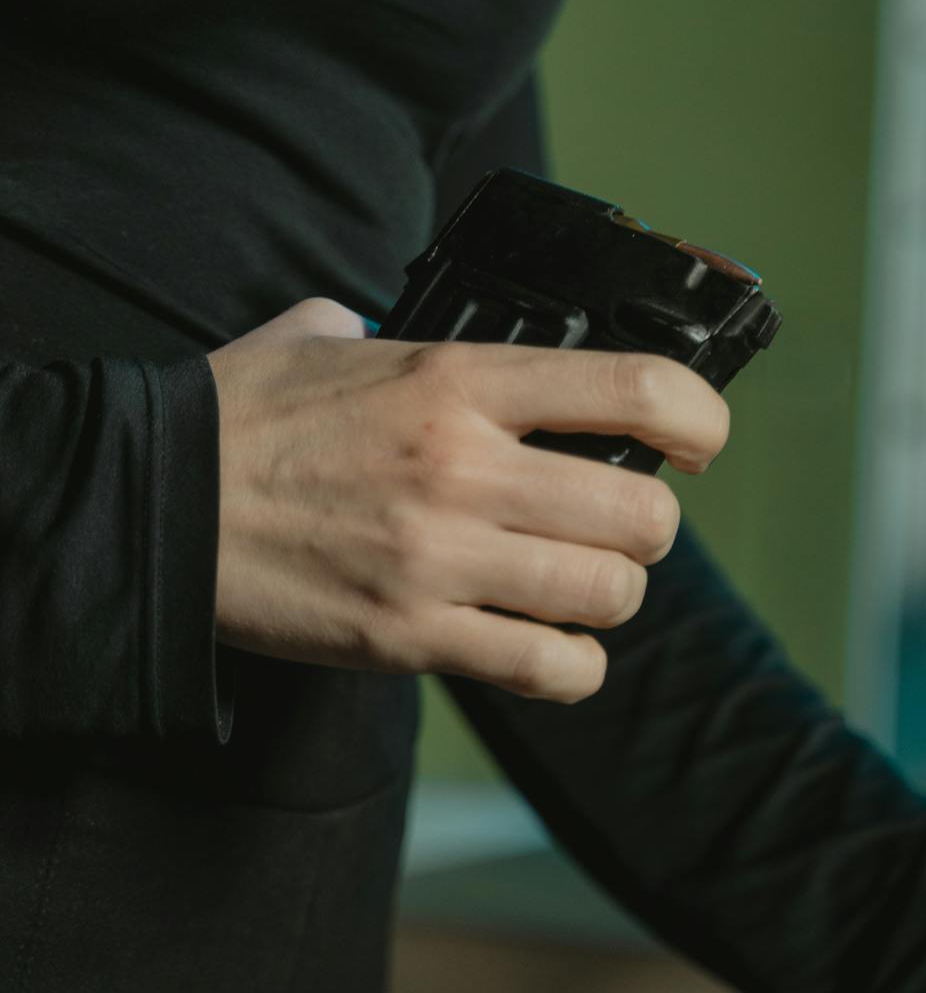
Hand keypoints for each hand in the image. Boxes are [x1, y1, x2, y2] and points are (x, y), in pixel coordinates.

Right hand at [206, 298, 728, 700]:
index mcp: (457, 381)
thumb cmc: (243, 419)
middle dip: (646, 528)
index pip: (635, 388)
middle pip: (644, 517)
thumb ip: (389, 324)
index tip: (700, 438)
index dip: (700, 418)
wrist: (157, 505)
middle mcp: (463, 469)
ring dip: (607, 596)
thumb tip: (403, 322)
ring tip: (574, 586)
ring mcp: (440, 561)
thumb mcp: (326, 336)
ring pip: (607, 596)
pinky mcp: (412, 638)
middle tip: (615, 526)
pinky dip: (568, 666)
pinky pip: (548, 670)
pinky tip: (544, 646)